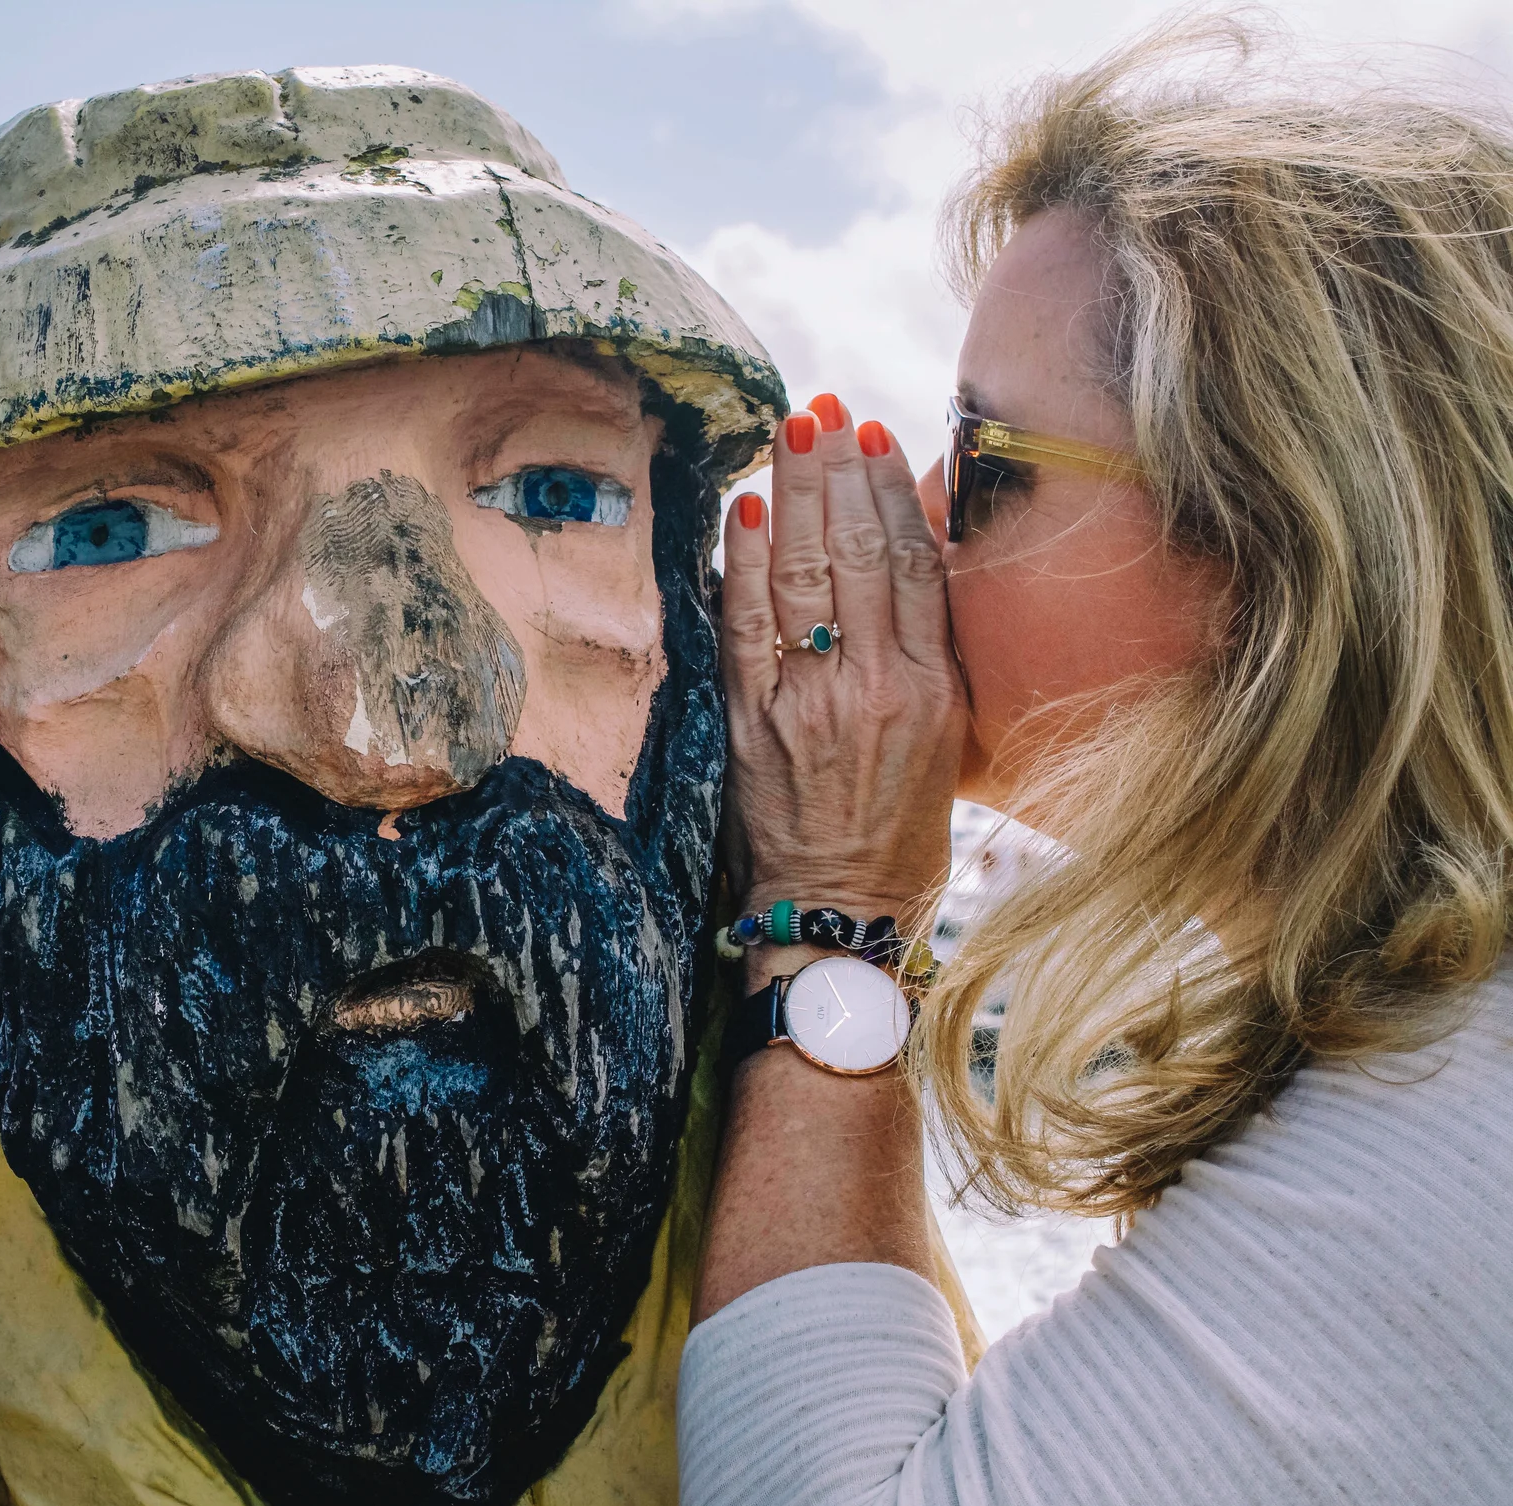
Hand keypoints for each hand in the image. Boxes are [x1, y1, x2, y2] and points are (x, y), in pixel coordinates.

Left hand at [721, 397, 967, 929]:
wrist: (837, 913)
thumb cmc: (898, 829)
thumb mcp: (945, 737)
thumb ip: (931, 651)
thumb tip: (913, 558)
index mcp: (934, 689)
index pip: (914, 564)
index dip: (894, 490)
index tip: (876, 433)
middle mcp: (876, 689)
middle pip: (858, 554)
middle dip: (836, 471)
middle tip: (820, 407)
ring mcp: (810, 704)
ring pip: (804, 577)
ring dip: (793, 494)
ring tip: (787, 432)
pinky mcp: (753, 724)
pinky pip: (747, 626)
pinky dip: (746, 562)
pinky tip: (746, 509)